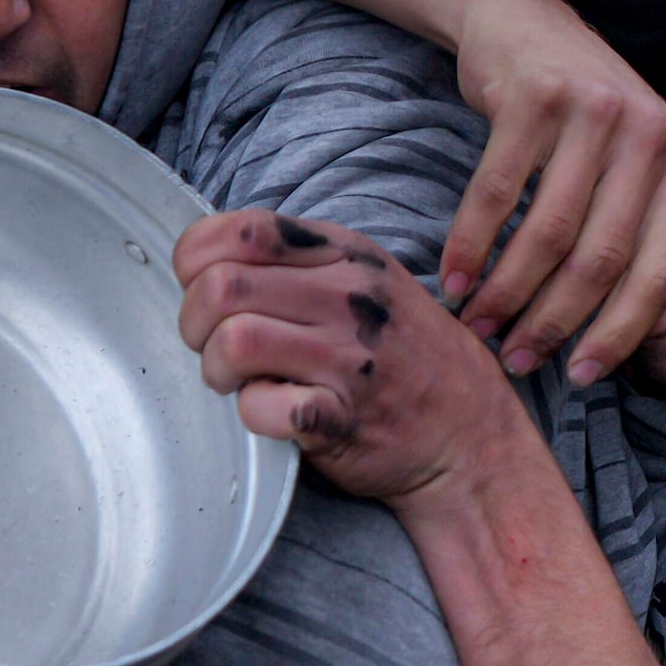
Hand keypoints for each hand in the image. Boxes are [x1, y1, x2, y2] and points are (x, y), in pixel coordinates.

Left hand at [175, 209, 547, 516]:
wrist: (472, 435)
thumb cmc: (407, 356)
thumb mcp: (371, 281)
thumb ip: (303, 262)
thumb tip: (211, 261)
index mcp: (347, 254)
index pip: (242, 230)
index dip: (198, 261)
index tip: (202, 288)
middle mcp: (349, 297)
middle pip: (221, 286)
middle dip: (193, 322)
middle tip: (210, 344)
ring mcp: (348, 358)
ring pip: (231, 342)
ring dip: (215, 369)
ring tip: (234, 381)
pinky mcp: (341, 418)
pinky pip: (260, 408)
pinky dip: (251, 415)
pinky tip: (271, 413)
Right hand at [437, 0, 665, 382]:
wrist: (518, 22)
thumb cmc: (579, 116)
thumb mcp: (632, 169)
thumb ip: (650, 240)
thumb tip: (657, 332)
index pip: (661, 269)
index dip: (621, 333)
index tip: (582, 376)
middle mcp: (650, 132)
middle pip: (603, 258)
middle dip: (555, 322)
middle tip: (516, 358)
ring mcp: (593, 110)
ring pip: (548, 232)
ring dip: (508, 292)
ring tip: (478, 324)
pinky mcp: (535, 97)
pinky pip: (497, 193)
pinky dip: (471, 245)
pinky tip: (453, 279)